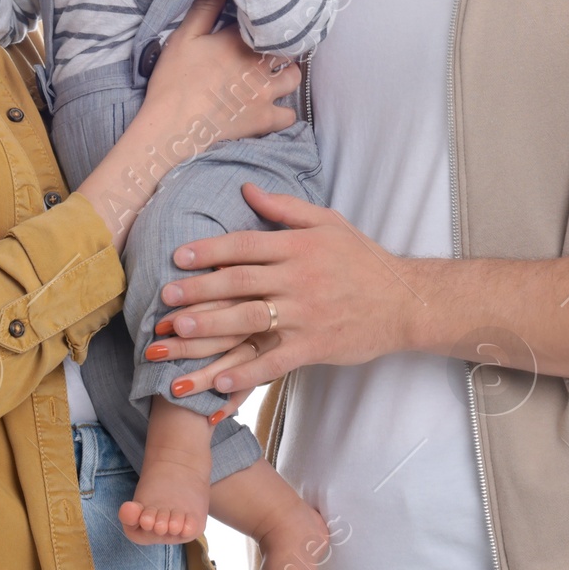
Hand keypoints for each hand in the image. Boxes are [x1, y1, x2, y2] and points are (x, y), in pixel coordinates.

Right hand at [138, 0, 299, 155]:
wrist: (172, 125)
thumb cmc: (174, 79)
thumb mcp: (184, 37)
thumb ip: (205, 8)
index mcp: (239, 40)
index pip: (265, 21)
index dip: (264, 20)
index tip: (259, 21)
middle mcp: (259, 65)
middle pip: (286, 47)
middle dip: (280, 44)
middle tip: (267, 47)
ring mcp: (265, 93)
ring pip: (293, 77)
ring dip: (286, 73)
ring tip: (274, 73)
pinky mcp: (264, 119)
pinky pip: (288, 115)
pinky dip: (284, 110)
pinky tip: (273, 105)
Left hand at [147, 183, 418, 396]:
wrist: (404, 301)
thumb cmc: (363, 260)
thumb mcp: (328, 223)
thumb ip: (285, 209)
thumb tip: (246, 189)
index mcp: (299, 247)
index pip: (245, 245)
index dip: (209, 250)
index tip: (178, 257)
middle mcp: (299, 278)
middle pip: (240, 282)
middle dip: (198, 289)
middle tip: (164, 297)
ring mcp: (306, 314)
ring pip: (250, 319)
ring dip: (210, 326)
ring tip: (178, 331)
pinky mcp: (314, 346)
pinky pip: (275, 361)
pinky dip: (246, 372)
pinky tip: (220, 380)